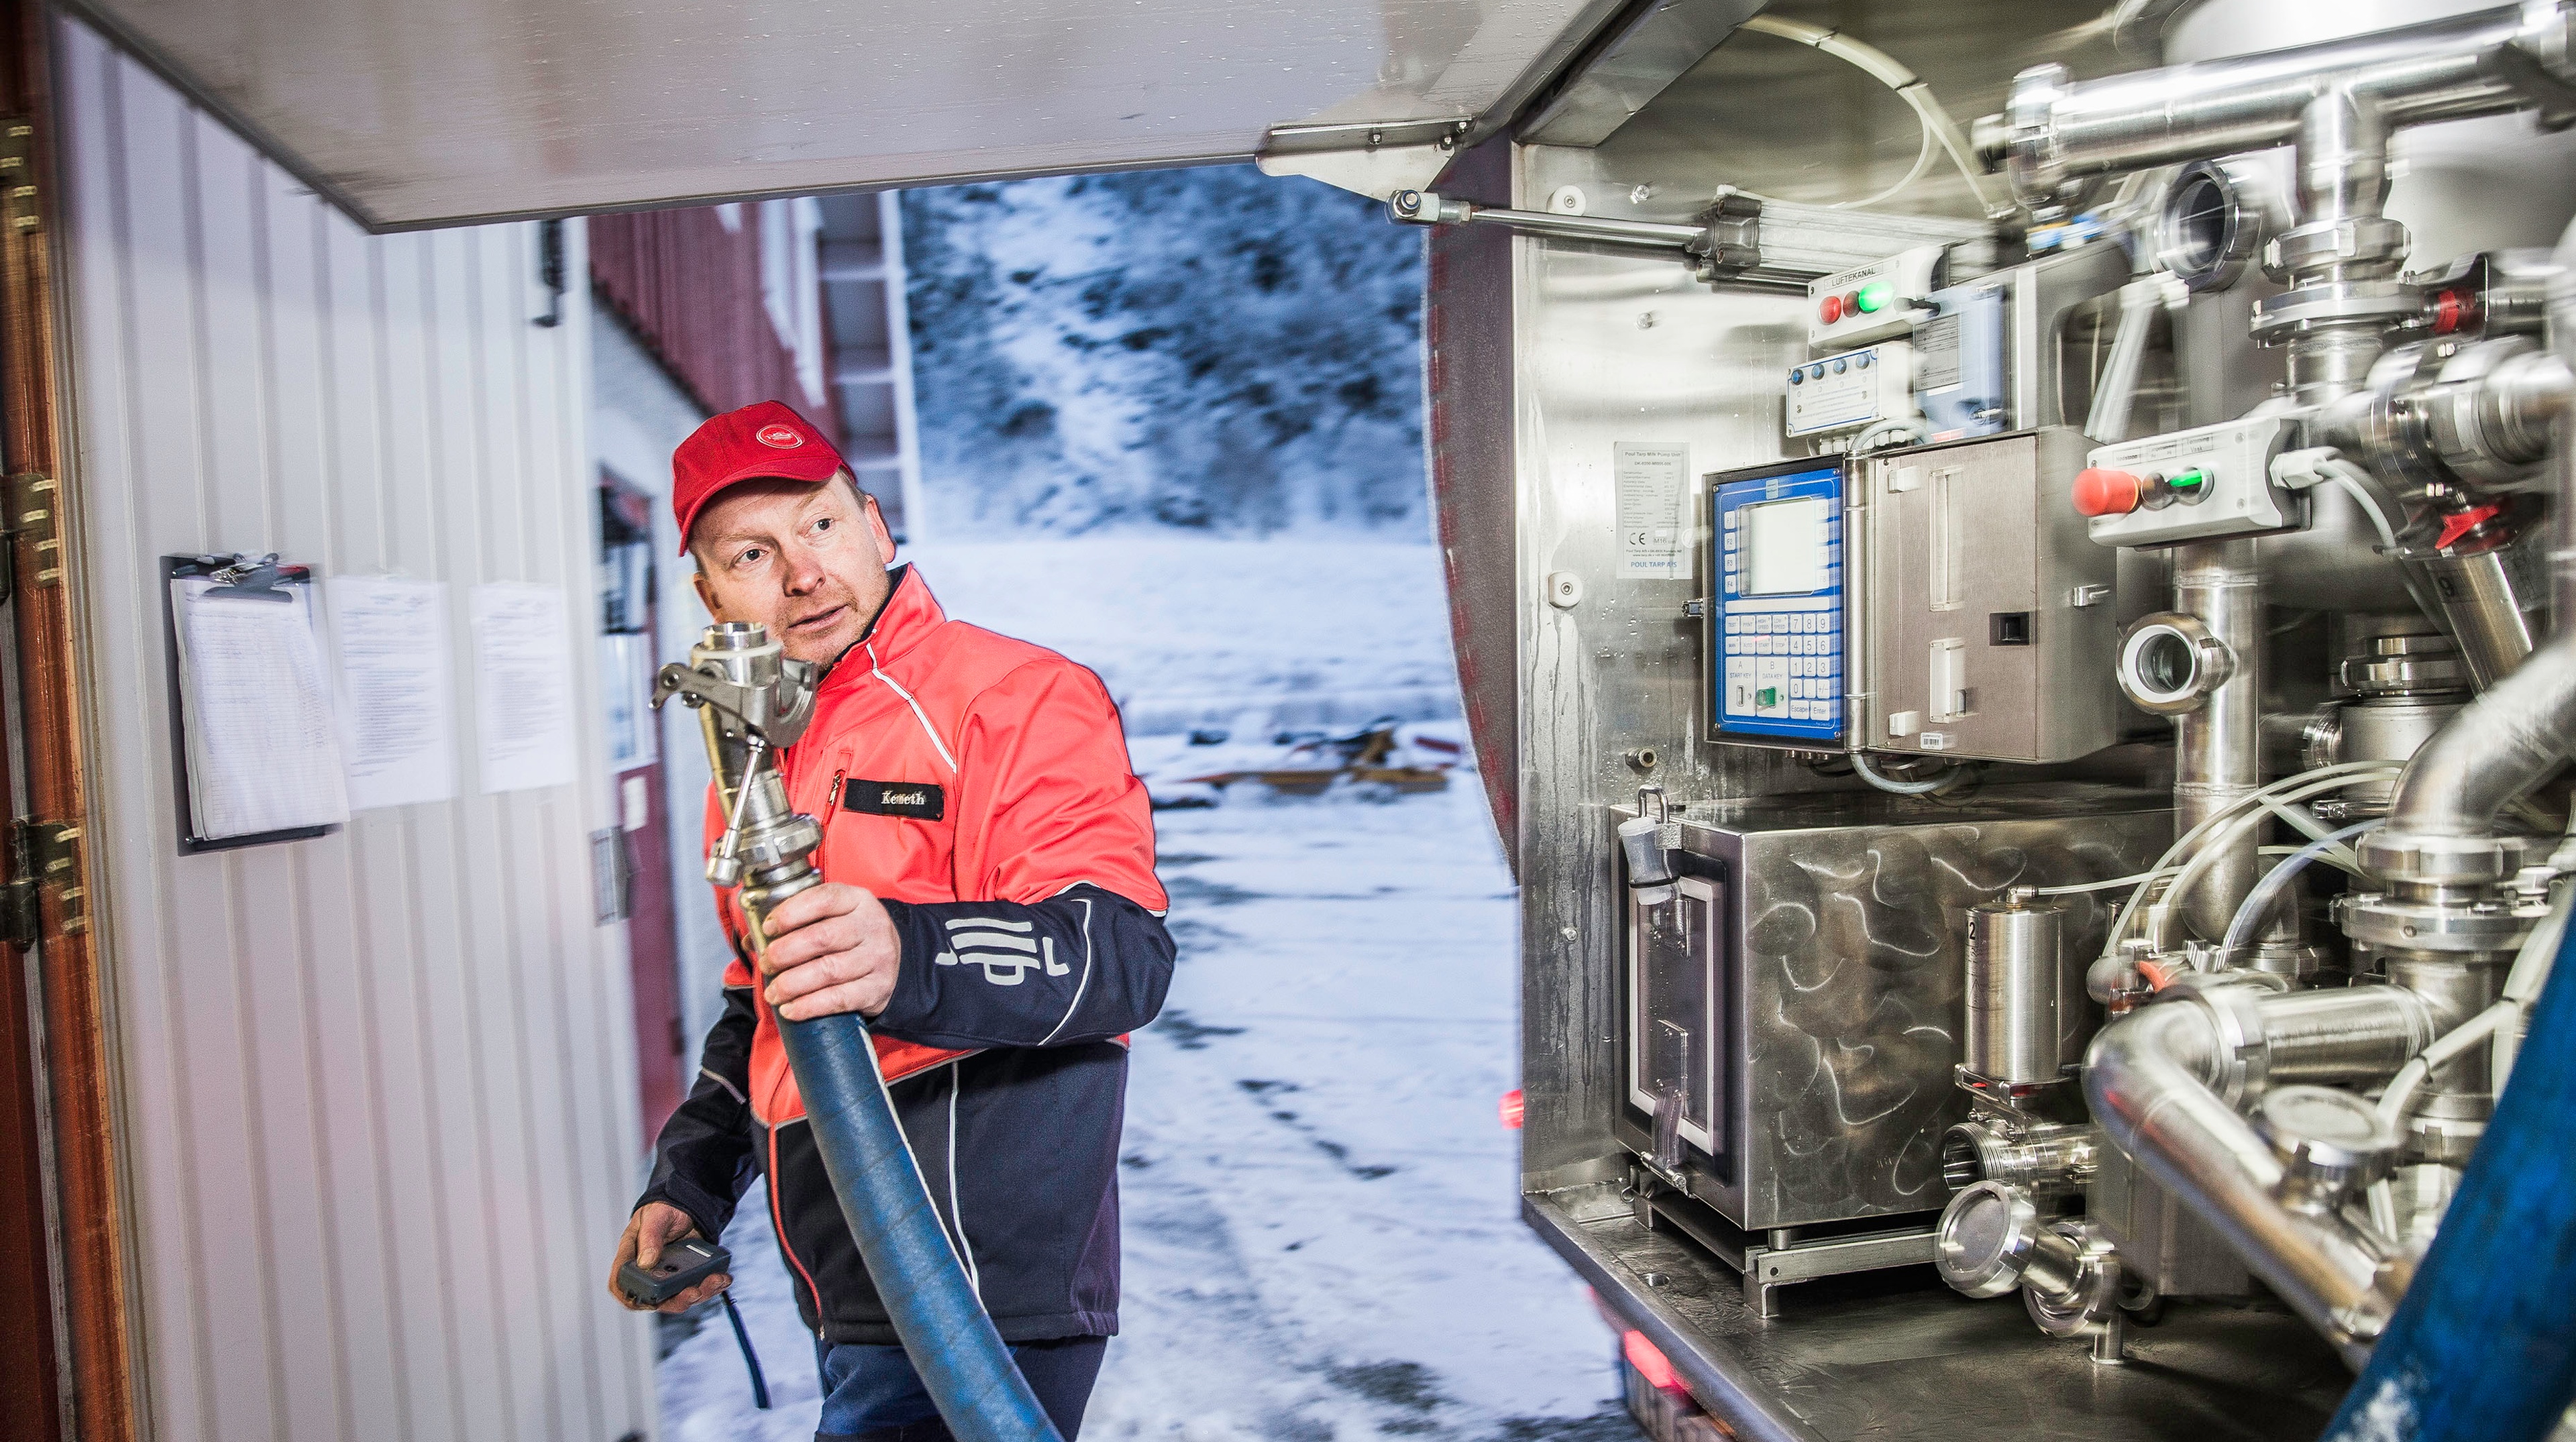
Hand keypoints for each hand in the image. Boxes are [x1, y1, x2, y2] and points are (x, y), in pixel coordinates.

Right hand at [610, 1202, 730, 1314]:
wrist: (687, 1205)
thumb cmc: (662, 1210)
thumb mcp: (655, 1217)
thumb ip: (650, 1237)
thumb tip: (647, 1262)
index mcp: (631, 1257)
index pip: (621, 1284)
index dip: (630, 1298)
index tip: (649, 1301)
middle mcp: (649, 1272)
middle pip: (656, 1298)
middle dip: (677, 1300)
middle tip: (693, 1292)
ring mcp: (669, 1276)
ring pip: (680, 1296)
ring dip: (700, 1293)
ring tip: (715, 1281)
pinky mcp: (688, 1275)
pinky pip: (698, 1286)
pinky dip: (712, 1285)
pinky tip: (723, 1277)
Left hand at [757, 882, 901, 1019]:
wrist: (894, 960)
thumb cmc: (851, 936)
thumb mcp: (832, 917)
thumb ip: (796, 922)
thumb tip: (753, 941)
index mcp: (857, 900)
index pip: (824, 899)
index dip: (791, 913)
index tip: (768, 928)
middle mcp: (871, 926)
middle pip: (822, 938)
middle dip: (785, 952)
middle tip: (766, 963)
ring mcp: (877, 957)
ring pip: (828, 971)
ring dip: (792, 984)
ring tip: (773, 992)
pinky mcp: (877, 988)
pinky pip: (839, 999)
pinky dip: (810, 1006)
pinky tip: (791, 1009)